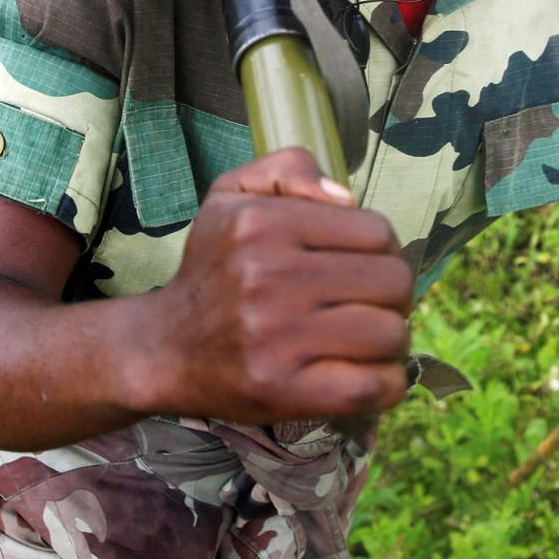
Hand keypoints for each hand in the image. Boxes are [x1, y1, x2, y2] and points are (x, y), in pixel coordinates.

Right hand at [140, 148, 413, 424]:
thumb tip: (347, 199)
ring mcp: (274, 338)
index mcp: (261, 223)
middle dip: (392, 294)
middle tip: (367, 304)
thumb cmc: (213, 267)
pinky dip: (386, 383)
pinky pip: (374, 387)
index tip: (361, 265)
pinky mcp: (282, 390)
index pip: (376, 232)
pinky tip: (367, 373)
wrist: (165, 347)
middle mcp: (266, 277)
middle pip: (393, 282)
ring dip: (389, 339)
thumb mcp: (231, 195)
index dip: (382, 249)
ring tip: (363, 338)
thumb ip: (289, 168)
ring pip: (390, 334)